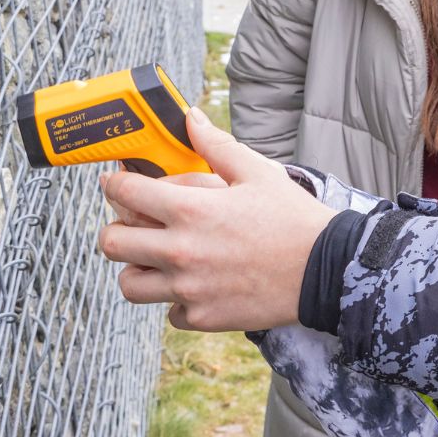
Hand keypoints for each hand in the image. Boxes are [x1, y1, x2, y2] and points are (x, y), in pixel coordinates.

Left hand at [96, 107, 338, 330]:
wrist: (325, 271)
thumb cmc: (293, 218)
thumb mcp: (257, 173)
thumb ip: (217, 146)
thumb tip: (191, 119)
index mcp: (189, 210)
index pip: (125, 193)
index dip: (114, 184)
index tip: (116, 184)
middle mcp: (179, 251)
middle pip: (112, 243)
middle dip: (116, 230)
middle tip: (132, 226)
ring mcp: (188, 288)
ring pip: (129, 284)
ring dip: (138, 270)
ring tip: (156, 262)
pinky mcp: (202, 316)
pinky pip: (169, 311)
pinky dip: (176, 301)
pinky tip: (196, 286)